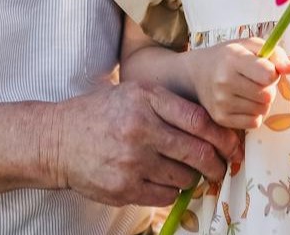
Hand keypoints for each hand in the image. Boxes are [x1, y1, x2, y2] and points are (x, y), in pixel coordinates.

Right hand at [50, 81, 243, 207]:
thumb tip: (213, 127)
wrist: (56, 140)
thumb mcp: (133, 93)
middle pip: (198, 153)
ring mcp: (131, 161)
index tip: (233, 146)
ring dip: (193, 178)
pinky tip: (166, 181)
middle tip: (221, 167)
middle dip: (217, 164)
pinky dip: (173, 191)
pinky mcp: (123, 188)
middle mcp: (140, 129)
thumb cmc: (100, 113)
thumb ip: (169, 105)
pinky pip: (166, 195)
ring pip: (185, 178)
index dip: (224, 137)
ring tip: (188, 172)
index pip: (200, 121)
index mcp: (146, 100)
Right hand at [186, 38, 289, 130]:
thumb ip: (275, 54)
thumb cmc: (229, 56)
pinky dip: (254, 114)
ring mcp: (221, 102)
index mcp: (233, 58)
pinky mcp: (221, 118)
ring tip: (249, 90)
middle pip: (268, 95)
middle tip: (256, 80)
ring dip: (262, 102)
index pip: (268, 75)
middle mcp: (224, 81)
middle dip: (268, 88)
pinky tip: (243, 102)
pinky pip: (254, 122)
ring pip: (263, 110)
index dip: (273, 73)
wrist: (198, 73)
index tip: (266, 69)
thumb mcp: (250, 46)